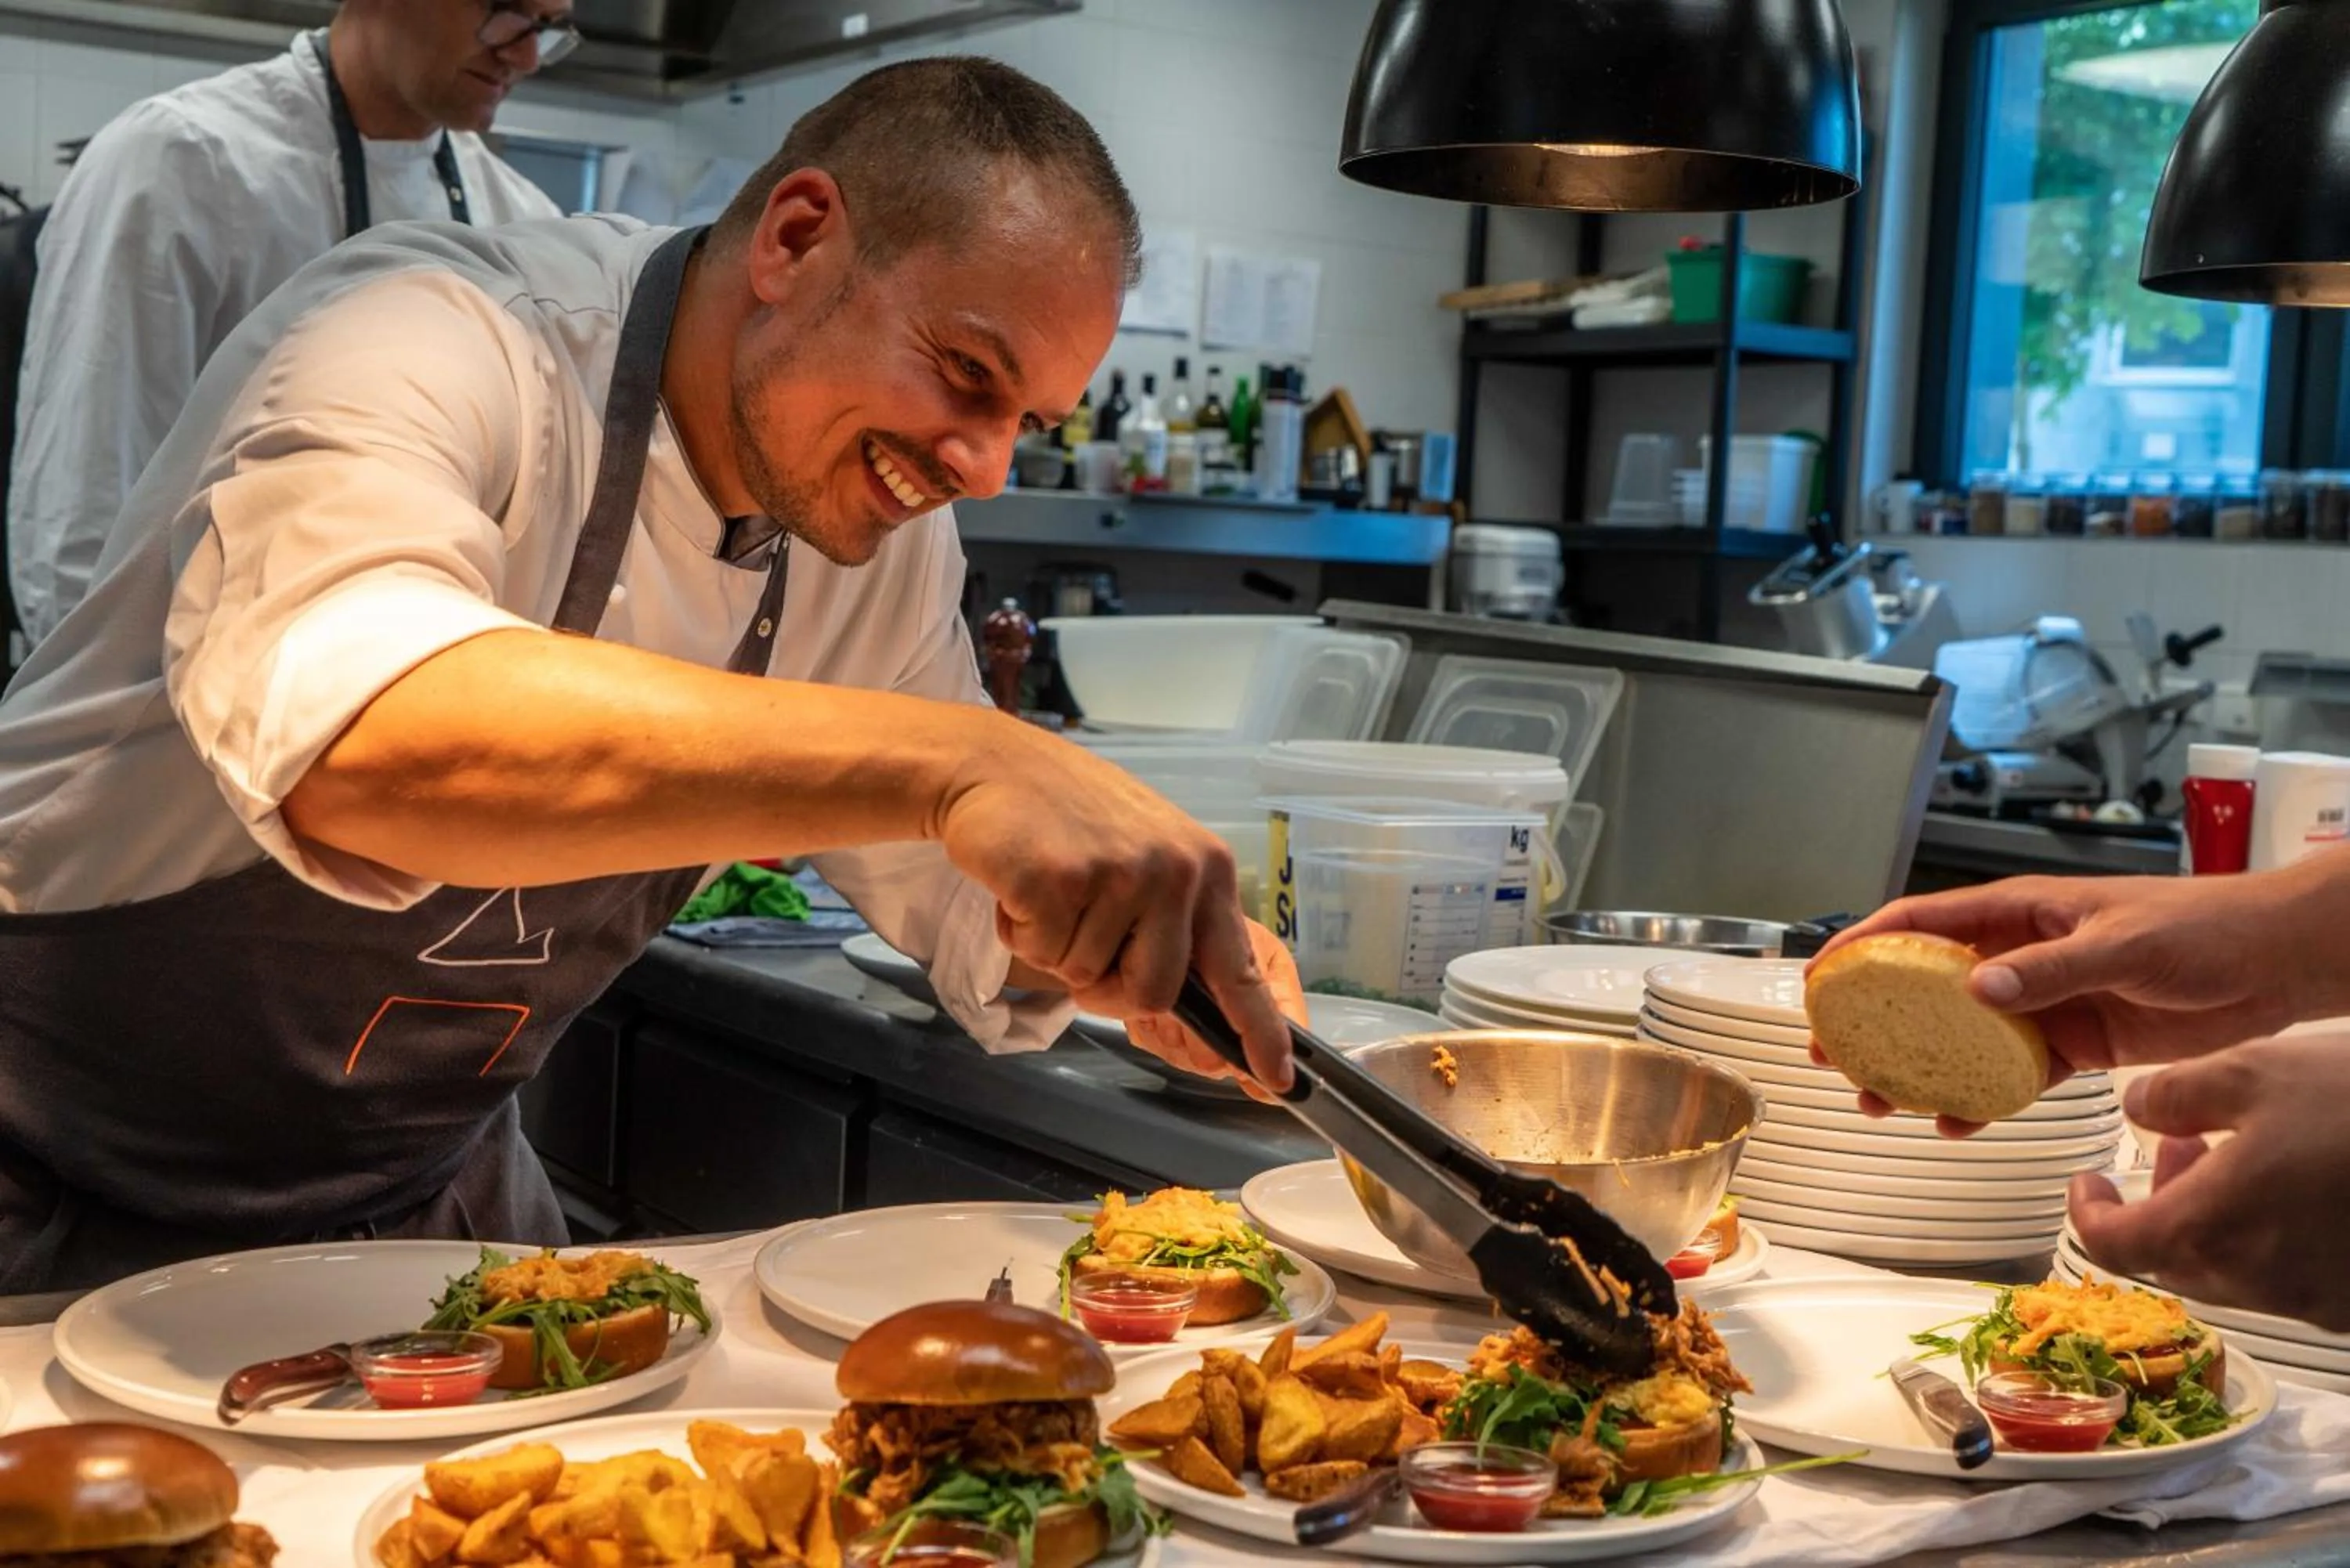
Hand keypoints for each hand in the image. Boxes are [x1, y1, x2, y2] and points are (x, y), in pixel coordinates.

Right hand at [938, 728, 1293, 1091]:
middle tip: (1078, 935)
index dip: (1259, 1030)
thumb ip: (1174, 920)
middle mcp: (1175, 871)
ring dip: (1056, 949)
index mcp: (1206, 869)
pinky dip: (1021, 932)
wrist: (994, 766)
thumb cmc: (1069, 818)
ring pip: (1088, 978)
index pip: (1240, 968)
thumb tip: (1188, 1001)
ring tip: (1050, 891)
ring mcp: (1120, 874)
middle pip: (1155, 995)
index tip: (1276, 1078)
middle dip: (1108, 987)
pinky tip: (1021, 885)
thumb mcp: (1148, 857)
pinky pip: (1042, 955)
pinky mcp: (1061, 880)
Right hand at [1812, 870, 2330, 1079]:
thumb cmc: (2204, 926)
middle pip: (1925, 988)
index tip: (1822, 978)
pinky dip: (1981, 1099)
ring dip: (1920, 1069)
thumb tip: (1979, 991)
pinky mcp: (2075, 1042)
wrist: (2273, 963)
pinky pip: (2011, 1075)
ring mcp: (2044, 1002)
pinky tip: (1958, 1123)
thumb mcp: (2124, 943)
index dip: (1864, 946)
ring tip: (1883, 1102)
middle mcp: (2021, 956)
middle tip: (1835, 1056)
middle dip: (1875, 1022)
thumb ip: (2051, 968)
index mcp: (2021, 912)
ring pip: (1961, 1038)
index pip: (1921, 923)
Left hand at [2069, 1032, 2349, 1331]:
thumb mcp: (2252, 1071)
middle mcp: (2256, 1281)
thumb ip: (2175, 1095)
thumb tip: (2138, 1112)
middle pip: (2173, 1258)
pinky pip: (2293, 1278)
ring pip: (2233, 1271)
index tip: (2088, 1181)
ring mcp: (2315, 1300)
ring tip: (2243, 1152)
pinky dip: (2272, 1238)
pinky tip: (2301, 1184)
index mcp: (2210, 1228)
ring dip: (2216, 1219)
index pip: (2113, 1245)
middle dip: (2161, 1204)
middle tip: (2179, 1147)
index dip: (2089, 1212)